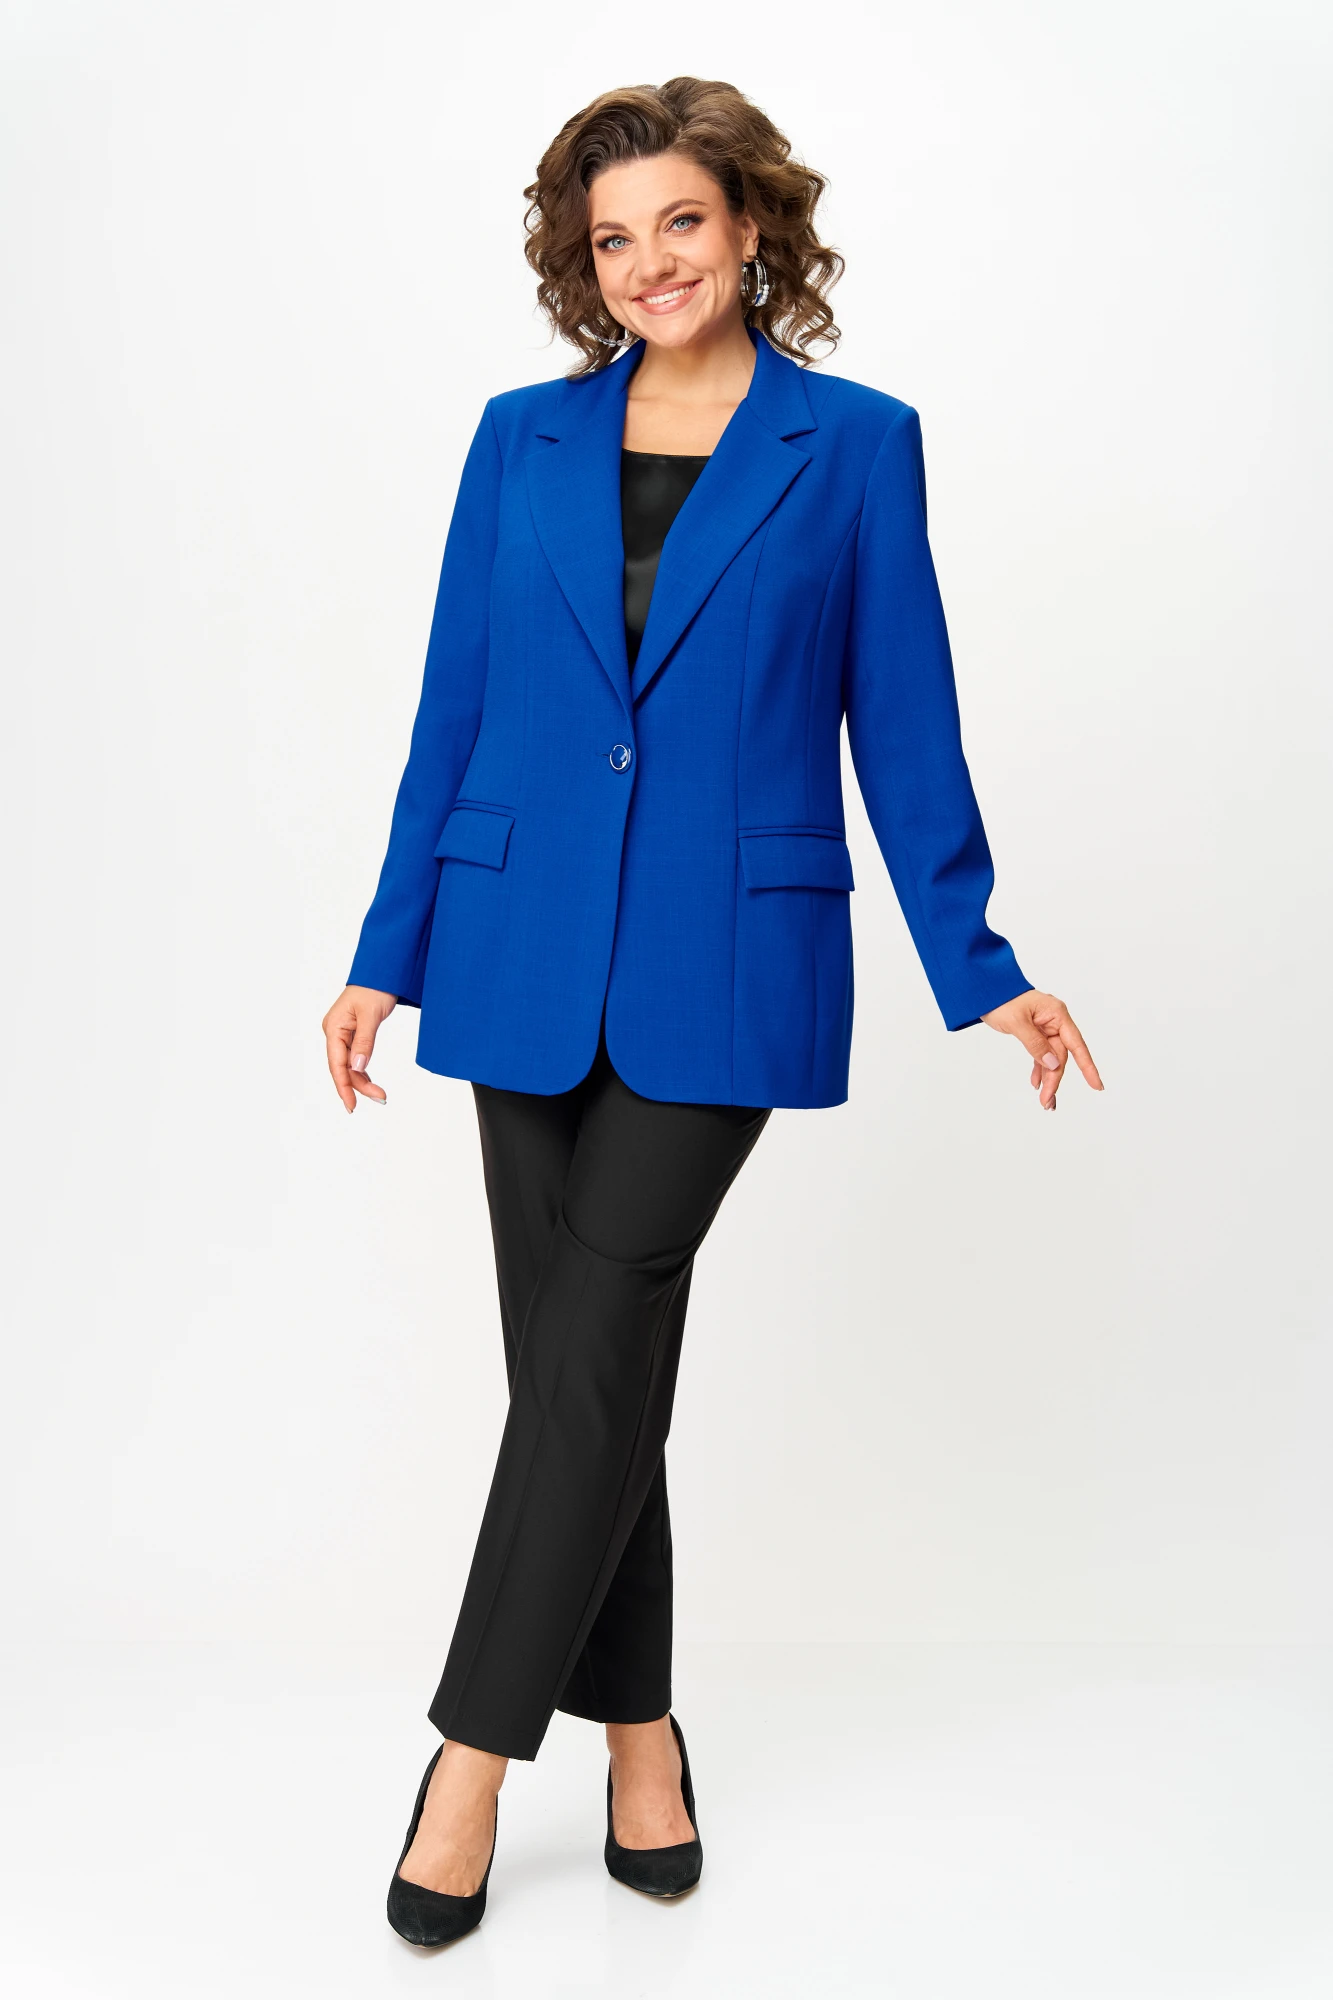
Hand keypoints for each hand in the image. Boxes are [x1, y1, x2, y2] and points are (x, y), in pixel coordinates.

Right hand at [322, 985, 396, 1111]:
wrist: (383, 971)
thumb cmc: (375, 987)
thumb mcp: (371, 1015)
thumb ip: (364, 1042)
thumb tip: (357, 1067)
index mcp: (334, 1027)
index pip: (336, 1064)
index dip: (344, 1086)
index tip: (352, 1105)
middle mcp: (334, 1032)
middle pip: (343, 1067)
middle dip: (359, 1085)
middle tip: (380, 1098)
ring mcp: (342, 1034)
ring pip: (349, 1065)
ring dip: (362, 1080)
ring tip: (379, 1094)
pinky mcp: (352, 1034)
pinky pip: (354, 1057)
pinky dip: (362, 1070)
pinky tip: (369, 1081)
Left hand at [980, 989, 1103, 1109]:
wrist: (985, 989)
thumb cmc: (1001, 998)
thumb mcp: (1017, 1022)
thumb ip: (1035, 1044)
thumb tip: (1053, 1064)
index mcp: (1056, 1014)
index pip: (1076, 1045)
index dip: (1088, 1067)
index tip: (1097, 1086)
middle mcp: (1054, 1021)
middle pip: (1061, 1056)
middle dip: (1055, 1079)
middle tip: (1047, 1102)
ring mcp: (1045, 1027)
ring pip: (1051, 1058)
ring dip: (1048, 1078)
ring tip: (1045, 1101)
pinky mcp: (1034, 1032)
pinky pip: (1040, 1054)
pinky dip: (1038, 1069)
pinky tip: (1036, 1083)